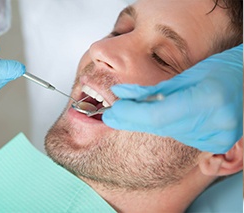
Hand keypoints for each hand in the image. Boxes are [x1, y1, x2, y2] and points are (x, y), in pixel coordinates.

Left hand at [103, 44, 242, 152]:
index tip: (112, 113)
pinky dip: (165, 126)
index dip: (131, 115)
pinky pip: (178, 136)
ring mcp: (216, 138)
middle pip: (159, 128)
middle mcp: (214, 125)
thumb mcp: (187, 74)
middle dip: (131, 121)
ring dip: (147, 123)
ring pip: (166, 133)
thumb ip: (153, 90)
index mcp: (208, 101)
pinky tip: (160, 116)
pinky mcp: (214, 144)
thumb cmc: (223, 71)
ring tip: (133, 112)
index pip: (158, 116)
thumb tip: (121, 94)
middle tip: (111, 117)